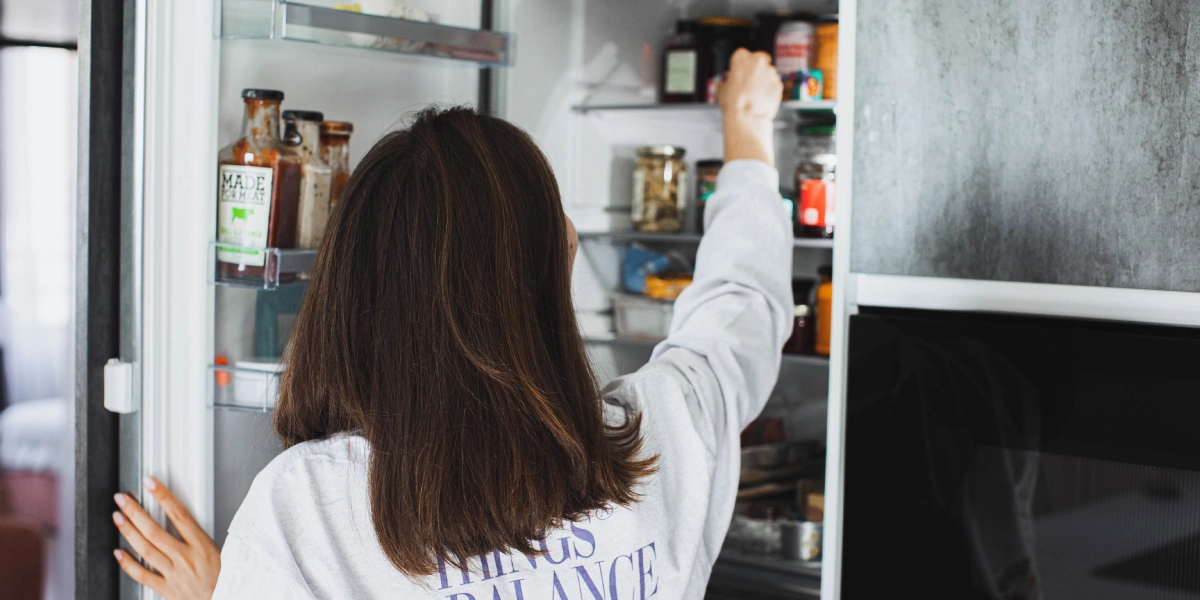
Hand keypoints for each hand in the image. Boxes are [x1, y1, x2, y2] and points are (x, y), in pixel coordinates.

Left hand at [113, 477, 220, 598]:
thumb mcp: (221, 550)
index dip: (163, 496)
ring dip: (128, 531)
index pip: (179, 515)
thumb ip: (200, 536)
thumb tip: (182, 518)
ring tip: (118, 517)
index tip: (151, 483)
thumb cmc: (225, 577)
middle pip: (155, 531)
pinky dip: (128, 564)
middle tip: (122, 499)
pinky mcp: (167, 590)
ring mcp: (175, 574)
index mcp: (202, 545)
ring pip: (145, 550)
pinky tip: (119, 552)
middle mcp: (186, 558)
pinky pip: (143, 575)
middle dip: (135, 512)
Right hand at [718, 48, 782, 165]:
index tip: (739, 74)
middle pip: (759, 59)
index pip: (741, 55)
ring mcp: (770, 72)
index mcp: (741, 57)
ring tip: (755, 96)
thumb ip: (728, 82)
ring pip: (768, 72)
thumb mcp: (722, 90)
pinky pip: (774, 84)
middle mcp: (757, 60)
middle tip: (750, 82)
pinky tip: (762, 101)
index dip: (740, 66)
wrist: (747, 119)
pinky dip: (770, 90)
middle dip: (756, 68)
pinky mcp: (779, 84)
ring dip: (764, 80)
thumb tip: (728, 84)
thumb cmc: (732, 104)